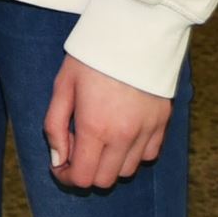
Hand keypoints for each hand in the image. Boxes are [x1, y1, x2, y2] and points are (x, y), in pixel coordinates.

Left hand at [43, 54, 171, 189]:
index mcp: (94, 127)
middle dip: (87, 172)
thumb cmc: (90, 59)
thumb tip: (57, 160)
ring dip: (109, 164)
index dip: (67, 177)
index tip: (59, 166)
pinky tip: (120, 133)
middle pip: (105, 180)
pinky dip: (132, 153)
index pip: (83, 177)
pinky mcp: (162, 125)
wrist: (132, 36)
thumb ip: (54, 126)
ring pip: (128, 171)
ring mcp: (146, 132)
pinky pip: (148, 155)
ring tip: (97, 137)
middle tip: (76, 149)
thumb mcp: (62, 87)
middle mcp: (123, 136)